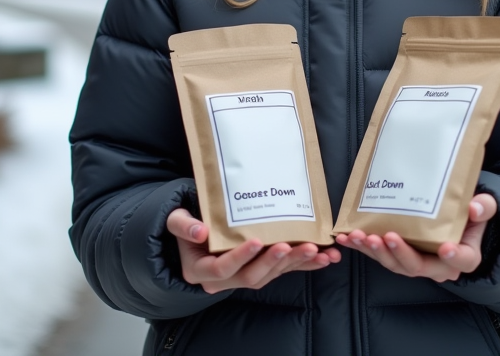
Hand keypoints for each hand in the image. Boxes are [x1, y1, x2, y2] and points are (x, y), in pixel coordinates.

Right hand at [166, 208, 341, 293]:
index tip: (256, 240)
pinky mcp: (260, 269)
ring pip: (271, 275)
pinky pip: (282, 270)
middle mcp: (224, 279)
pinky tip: (324, 258)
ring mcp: (243, 275)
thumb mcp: (175, 220)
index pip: (221, 268)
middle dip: (274, 262)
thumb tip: (198, 232)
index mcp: (201, 270)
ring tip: (315, 251)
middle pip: (251, 276)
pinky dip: (304, 265)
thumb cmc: (184, 224)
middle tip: (291, 246)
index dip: (240, 257)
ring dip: (295, 264)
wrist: (192, 232)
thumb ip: (183, 225)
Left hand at [334, 193, 497, 282]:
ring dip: (376, 252)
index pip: (461, 260)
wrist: (455, 220)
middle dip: (400, 253)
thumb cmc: (470, 215)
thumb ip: (484, 207)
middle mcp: (438, 266)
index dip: (453, 257)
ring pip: (395, 264)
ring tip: (361, 236)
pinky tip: (347, 239)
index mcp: (464, 256)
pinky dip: (362, 248)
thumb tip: (475, 206)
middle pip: (418, 267)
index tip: (445, 248)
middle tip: (386, 236)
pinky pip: (379, 255)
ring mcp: (416, 263)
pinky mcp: (398, 256)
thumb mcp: (483, 208)